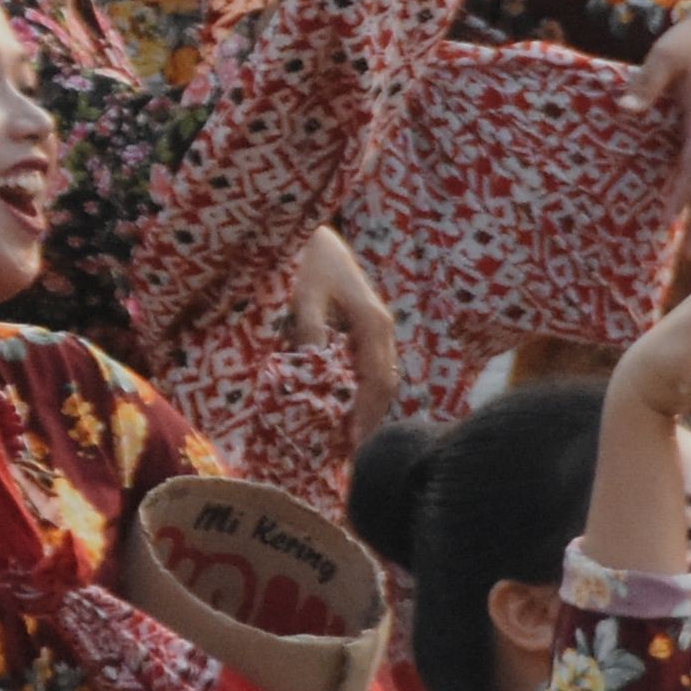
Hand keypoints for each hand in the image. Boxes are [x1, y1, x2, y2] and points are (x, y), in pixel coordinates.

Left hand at [284, 227, 400, 443]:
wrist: (319, 237)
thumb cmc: (309, 262)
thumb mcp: (305, 295)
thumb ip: (310, 330)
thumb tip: (315, 368)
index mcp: (372, 322)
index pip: (375, 379)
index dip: (365, 413)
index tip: (351, 442)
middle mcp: (383, 328)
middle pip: (386, 384)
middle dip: (371, 419)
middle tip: (352, 453)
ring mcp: (380, 328)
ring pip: (384, 377)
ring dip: (371, 408)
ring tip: (353, 439)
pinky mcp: (371, 328)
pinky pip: (376, 367)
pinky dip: (367, 392)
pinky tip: (351, 408)